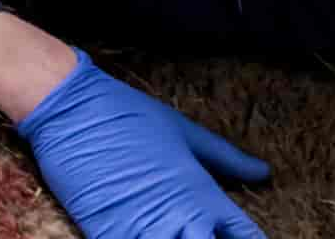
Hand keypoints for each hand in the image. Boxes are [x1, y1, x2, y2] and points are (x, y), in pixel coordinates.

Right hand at [17, 51, 269, 238]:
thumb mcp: (182, 131)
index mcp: (203, 195)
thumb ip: (225, 157)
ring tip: (172, 236)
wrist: (70, 109)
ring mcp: (142, 231)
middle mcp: (179, 219)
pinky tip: (144, 237)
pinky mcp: (106, 235)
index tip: (240, 238)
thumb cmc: (127, 114)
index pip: (246, 238)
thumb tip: (264, 172)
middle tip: (204, 235)